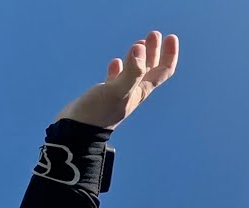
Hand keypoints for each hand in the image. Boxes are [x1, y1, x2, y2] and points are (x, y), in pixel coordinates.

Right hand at [55, 30, 178, 129]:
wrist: (78, 131)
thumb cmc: (99, 112)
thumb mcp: (118, 90)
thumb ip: (132, 71)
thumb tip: (140, 47)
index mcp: (141, 90)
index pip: (163, 70)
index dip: (169, 54)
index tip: (170, 37)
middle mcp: (133, 92)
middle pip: (150, 69)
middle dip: (154, 51)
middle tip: (154, 34)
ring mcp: (119, 94)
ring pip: (134, 72)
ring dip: (138, 57)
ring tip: (139, 42)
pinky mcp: (104, 95)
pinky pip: (115, 79)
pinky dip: (118, 69)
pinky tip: (116, 62)